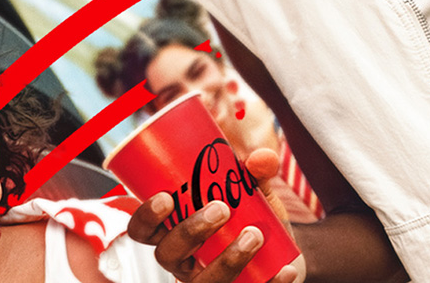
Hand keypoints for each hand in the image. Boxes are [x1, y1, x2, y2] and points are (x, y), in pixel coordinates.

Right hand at [126, 150, 300, 281]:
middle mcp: (185, 263)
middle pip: (167, 255)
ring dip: (228, 260)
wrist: (282, 254)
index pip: (143, 231)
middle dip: (190, 231)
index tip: (166, 197)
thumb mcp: (251, 194)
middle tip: (220, 208)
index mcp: (175, 234)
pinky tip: (286, 270)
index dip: (146, 218)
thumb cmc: (251, 220)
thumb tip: (261, 158)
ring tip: (255, 234)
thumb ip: (255, 173)